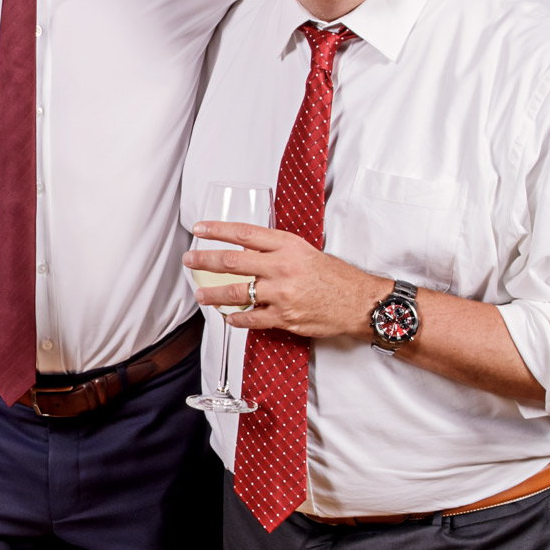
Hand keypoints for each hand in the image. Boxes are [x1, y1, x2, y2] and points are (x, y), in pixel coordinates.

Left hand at [186, 222, 382, 338]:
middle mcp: (282, 267)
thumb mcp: (306, 251)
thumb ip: (277, 251)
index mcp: (287, 246)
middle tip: (189, 260)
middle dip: (204, 260)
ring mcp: (281, 294)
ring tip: (201, 295)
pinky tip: (228, 318)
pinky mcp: (284, 317)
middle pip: (232, 262)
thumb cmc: (336, 276)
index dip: (218, 230)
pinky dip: (236, 319)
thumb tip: (248, 251)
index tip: (200, 229)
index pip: (244, 234)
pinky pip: (251, 320)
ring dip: (213, 295)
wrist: (360, 301)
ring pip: (236, 293)